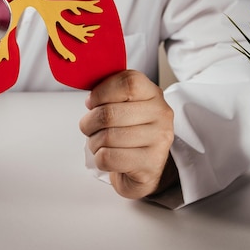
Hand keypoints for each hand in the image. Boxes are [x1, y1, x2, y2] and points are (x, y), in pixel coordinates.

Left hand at [79, 69, 177, 198]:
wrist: (144, 167)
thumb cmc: (128, 133)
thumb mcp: (123, 106)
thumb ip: (108, 94)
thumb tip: (91, 98)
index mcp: (152, 93)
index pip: (127, 82)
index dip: (101, 92)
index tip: (92, 102)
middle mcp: (160, 113)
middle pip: (110, 113)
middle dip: (89, 123)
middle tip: (90, 127)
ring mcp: (159, 139)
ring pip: (107, 137)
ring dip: (94, 143)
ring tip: (101, 144)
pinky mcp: (150, 163)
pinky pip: (108, 158)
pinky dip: (100, 159)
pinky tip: (109, 157)